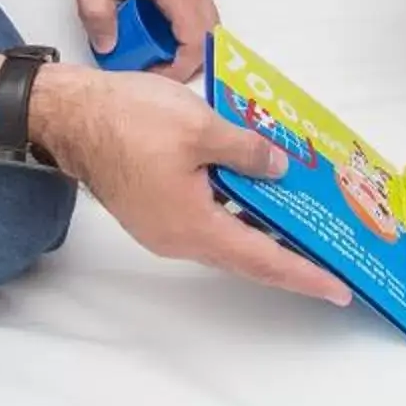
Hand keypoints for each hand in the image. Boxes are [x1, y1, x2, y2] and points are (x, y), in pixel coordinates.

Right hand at [33, 66, 352, 304]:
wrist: (69, 116)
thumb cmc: (128, 121)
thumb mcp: (201, 128)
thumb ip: (247, 152)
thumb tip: (277, 170)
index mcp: (195, 226)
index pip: (262, 259)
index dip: (303, 274)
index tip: (337, 289)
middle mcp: (179, 238)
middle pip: (245, 257)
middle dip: (289, 260)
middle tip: (329, 262)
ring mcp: (162, 226)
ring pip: (224, 237)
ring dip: (261, 231)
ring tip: (300, 220)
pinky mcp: (152, 209)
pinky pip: (205, 220)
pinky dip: (235, 212)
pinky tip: (252, 189)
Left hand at [60, 0, 215, 80]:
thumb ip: (96, 16)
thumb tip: (108, 45)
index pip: (195, 39)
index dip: (180, 68)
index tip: (156, 77)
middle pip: (207, 32)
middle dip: (182, 57)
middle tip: (149, 65)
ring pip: (203, 19)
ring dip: (179, 38)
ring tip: (144, 44)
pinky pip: (194, 3)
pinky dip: (178, 20)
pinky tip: (148, 22)